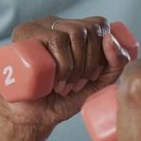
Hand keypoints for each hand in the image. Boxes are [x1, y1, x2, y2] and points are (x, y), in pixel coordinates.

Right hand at [0, 16, 130, 128]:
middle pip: (87, 29)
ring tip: (63, 85)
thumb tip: (111, 38)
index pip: (99, 24)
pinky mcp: (23, 33)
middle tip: (75, 84)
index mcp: (73, 30)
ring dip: (74, 66)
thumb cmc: (64, 100)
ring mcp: (39, 26)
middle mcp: (56, 24)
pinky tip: (54, 81)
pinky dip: (62, 64)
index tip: (92, 75)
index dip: (103, 49)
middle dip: (88, 62)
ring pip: (73, 33)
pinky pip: (57, 38)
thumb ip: (117, 64)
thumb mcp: (99, 82)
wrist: (33, 117)